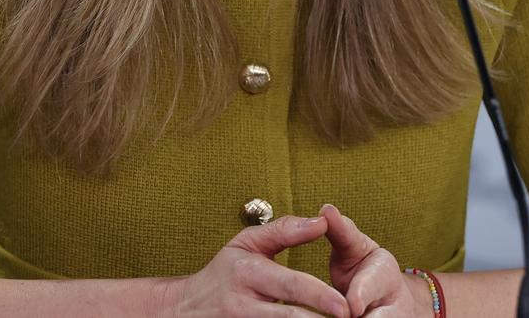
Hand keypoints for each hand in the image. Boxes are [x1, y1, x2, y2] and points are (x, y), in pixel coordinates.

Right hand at [164, 214, 350, 316]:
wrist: (183, 309)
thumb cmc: (223, 274)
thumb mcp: (246, 243)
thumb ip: (285, 231)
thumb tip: (321, 221)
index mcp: (246, 272)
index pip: (289, 285)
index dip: (319, 296)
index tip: (344, 305)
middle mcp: (242, 304)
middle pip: (288, 317)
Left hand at [320, 204, 428, 317]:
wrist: (390, 298)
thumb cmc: (364, 270)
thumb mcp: (354, 248)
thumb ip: (340, 232)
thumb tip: (325, 209)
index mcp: (385, 276)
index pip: (371, 289)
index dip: (360, 297)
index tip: (352, 305)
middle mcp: (395, 307)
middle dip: (362, 317)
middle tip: (342, 312)